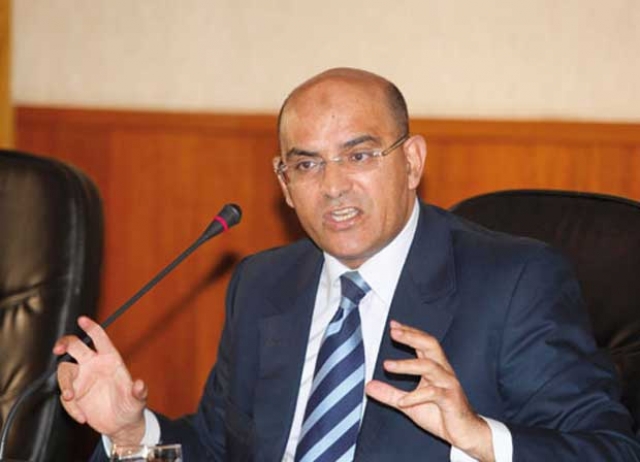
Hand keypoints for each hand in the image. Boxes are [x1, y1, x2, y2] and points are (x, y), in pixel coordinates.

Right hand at [53, 316, 146, 445]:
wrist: (121, 424)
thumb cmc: (131, 407)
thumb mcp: (137, 401)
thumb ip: (138, 392)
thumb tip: (140, 384)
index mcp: (110, 359)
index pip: (100, 339)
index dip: (91, 327)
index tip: (82, 319)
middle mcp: (94, 365)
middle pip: (75, 347)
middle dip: (65, 343)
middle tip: (58, 349)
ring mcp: (83, 379)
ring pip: (65, 371)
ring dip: (65, 384)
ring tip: (71, 398)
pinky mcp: (75, 394)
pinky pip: (65, 396)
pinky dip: (71, 407)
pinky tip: (82, 416)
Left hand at [365, 320, 493, 461]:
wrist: (464, 433)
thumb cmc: (440, 414)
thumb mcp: (408, 404)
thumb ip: (389, 394)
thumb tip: (368, 386)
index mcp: (435, 368)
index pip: (423, 343)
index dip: (409, 332)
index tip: (393, 325)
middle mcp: (443, 371)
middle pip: (430, 345)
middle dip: (412, 337)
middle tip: (394, 332)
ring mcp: (448, 384)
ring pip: (429, 366)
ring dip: (407, 365)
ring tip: (387, 365)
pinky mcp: (451, 400)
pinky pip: (433, 393)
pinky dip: (415, 396)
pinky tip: (402, 402)